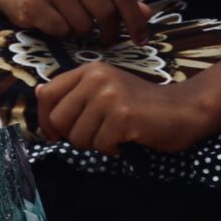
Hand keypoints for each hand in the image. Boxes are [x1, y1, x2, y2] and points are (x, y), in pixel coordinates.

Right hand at [0, 0, 152, 43]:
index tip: (141, 39)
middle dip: (110, 33)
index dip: (134, 20)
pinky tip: (56, 27)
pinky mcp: (34, 2)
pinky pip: (61, 31)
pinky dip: (62, 35)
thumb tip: (147, 14)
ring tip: (73, 27)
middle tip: (106, 42)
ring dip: (82, 34)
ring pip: (82, 25)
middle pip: (105, 11)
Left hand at [35, 64, 211, 152]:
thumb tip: (38, 93)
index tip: (57, 134)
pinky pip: (100, 145)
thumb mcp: (105, 91)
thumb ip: (74, 93)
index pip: (47, 94)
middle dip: (74, 137)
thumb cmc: (142, 106)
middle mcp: (97, 77)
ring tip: (114, 135)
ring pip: (78, 137)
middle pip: (59, 120)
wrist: (182, 109)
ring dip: (95, 145)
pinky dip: (112, 149)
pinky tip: (126, 139)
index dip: (46, 120)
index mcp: (89, 70)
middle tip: (96, 136)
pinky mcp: (122, 115)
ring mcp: (110, 95)